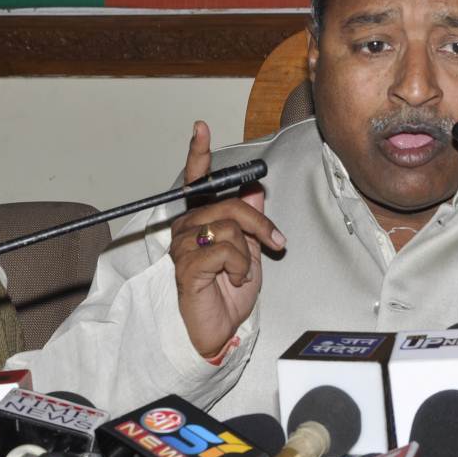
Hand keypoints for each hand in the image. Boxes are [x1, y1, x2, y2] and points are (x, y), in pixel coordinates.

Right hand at [169, 121, 285, 357]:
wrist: (219, 329)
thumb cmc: (228, 292)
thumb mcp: (249, 251)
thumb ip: (250, 220)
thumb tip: (255, 188)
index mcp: (199, 220)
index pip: (197, 181)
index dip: (199, 153)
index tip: (201, 127)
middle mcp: (186, 228)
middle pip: (228, 203)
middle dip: (259, 223)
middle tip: (274, 243)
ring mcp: (183, 246)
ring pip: (229, 226)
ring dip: (249, 251)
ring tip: (242, 272)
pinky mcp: (187, 265)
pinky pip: (225, 249)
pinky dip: (240, 266)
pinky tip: (234, 280)